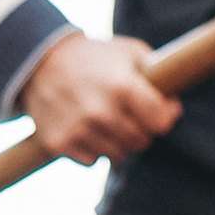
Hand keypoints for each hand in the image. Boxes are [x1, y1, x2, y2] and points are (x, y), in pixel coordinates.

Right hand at [19, 32, 183, 165]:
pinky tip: (86, 128)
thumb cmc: (94, 57)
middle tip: (130, 114)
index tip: (163, 111)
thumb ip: (155, 74)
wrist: (41, 61)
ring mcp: (80, 130)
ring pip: (117, 155)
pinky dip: (93, 149)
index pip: (160, 121)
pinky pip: (92, 161)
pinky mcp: (61, 144)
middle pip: (141, 142)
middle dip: (141, 130)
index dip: (165, 116)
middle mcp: (102, 112)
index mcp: (123, 86)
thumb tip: (172, 107)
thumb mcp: (128, 52)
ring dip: (117, 142)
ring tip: (106, 119)